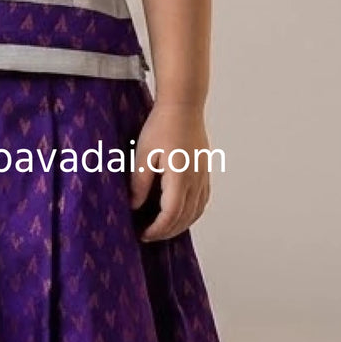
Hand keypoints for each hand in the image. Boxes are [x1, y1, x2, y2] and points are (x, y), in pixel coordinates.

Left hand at [128, 101, 211, 240]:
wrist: (184, 106)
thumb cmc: (161, 126)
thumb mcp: (143, 154)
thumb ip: (140, 182)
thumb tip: (135, 206)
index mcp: (180, 178)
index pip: (171, 215)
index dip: (157, 229)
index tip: (143, 234)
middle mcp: (196, 180)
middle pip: (185, 218)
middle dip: (167, 232)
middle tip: (148, 235)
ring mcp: (203, 176)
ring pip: (196, 211)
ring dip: (181, 225)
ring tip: (162, 229)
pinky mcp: (205, 171)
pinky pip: (203, 200)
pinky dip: (192, 213)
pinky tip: (181, 214)